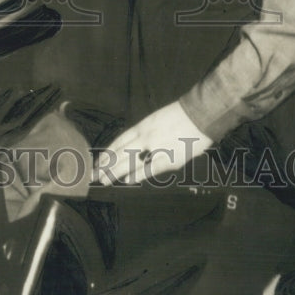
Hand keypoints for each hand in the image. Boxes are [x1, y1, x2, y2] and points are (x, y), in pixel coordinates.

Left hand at [94, 101, 212, 185]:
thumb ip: (146, 132)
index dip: (108, 152)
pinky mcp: (169, 158)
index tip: (99, 161)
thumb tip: (136, 145)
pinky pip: (150, 168)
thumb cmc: (181, 115)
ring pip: (130, 161)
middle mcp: (145, 136)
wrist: (200, 114)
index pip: (119, 141)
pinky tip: (128, 181)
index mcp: (142, 126)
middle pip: (120, 152)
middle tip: (94, 175)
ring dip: (116, 172)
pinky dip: (138, 174)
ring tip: (104, 180)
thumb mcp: (157, 119)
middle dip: (106, 165)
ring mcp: (156, 148)